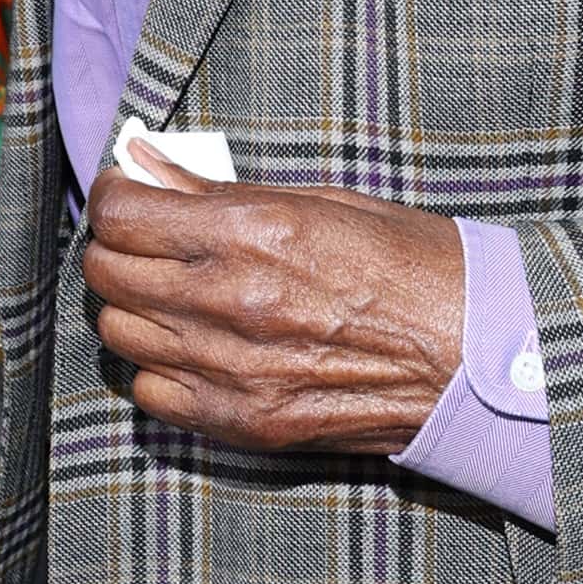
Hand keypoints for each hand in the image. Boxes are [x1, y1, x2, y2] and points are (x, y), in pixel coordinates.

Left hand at [79, 169, 466, 453]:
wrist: (474, 358)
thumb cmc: (411, 267)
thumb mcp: (322, 202)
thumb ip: (220, 190)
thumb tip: (148, 162)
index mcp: (251, 233)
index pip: (122, 213)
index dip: (115, 196)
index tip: (129, 192)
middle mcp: (228, 301)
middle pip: (108, 273)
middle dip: (118, 248)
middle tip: (148, 240)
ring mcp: (230, 369)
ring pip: (119, 333)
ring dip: (135, 308)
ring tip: (174, 294)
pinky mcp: (241, 421)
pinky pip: (150, 391)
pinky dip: (159, 366)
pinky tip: (195, 347)